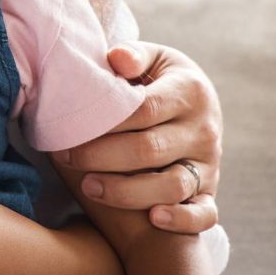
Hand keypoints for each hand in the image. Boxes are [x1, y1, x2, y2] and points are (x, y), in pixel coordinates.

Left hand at [54, 41, 221, 233]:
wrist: (199, 105)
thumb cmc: (159, 79)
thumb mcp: (153, 58)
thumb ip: (133, 55)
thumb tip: (116, 59)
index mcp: (190, 92)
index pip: (144, 109)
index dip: (104, 120)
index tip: (68, 126)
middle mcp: (204, 130)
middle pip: (150, 149)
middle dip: (102, 156)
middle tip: (65, 156)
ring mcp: (209, 163)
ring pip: (173, 185)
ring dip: (128, 191)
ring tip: (89, 187)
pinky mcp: (210, 190)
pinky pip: (205, 213)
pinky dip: (183, 219)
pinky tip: (155, 218)